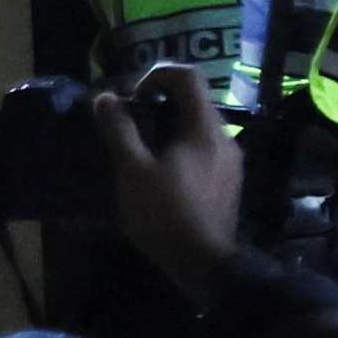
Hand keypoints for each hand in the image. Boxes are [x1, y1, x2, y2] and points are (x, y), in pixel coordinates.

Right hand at [92, 67, 244, 306]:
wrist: (205, 262)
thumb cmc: (165, 212)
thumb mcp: (133, 169)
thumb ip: (120, 130)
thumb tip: (106, 97)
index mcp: (206, 128)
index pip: (187, 77)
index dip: (157, 74)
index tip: (133, 97)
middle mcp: (226, 138)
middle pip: (194, 102)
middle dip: (159, 105)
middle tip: (129, 126)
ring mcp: (231, 161)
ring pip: (198, 129)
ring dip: (168, 130)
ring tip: (138, 152)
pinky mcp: (229, 182)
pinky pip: (204, 151)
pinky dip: (180, 149)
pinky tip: (159, 174)